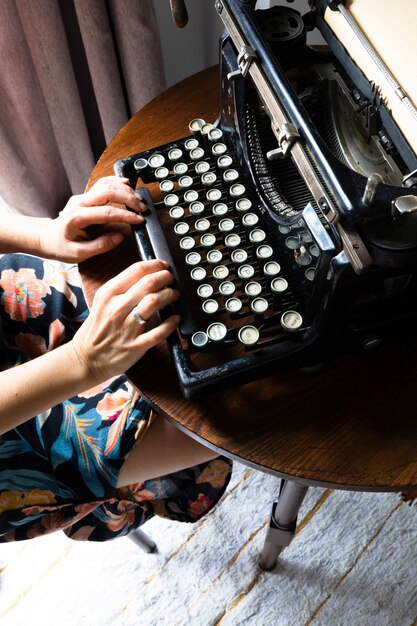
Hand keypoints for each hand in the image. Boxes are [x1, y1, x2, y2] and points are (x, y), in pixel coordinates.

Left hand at [38, 176, 145, 261]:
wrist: (47, 237)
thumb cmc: (61, 246)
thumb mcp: (78, 254)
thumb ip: (99, 246)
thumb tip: (119, 238)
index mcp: (78, 216)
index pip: (107, 212)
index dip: (126, 215)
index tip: (139, 220)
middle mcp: (80, 202)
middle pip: (108, 192)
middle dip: (129, 199)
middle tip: (142, 210)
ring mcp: (83, 197)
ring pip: (106, 185)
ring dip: (125, 190)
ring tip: (139, 200)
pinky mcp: (86, 196)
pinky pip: (102, 183)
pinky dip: (116, 182)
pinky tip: (127, 183)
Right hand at [70, 260, 179, 382]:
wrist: (86, 359)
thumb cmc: (97, 329)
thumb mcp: (102, 302)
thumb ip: (122, 288)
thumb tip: (147, 274)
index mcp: (108, 294)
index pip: (136, 270)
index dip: (155, 265)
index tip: (163, 266)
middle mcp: (117, 308)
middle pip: (149, 283)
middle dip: (165, 277)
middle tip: (171, 279)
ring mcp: (126, 328)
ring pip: (154, 302)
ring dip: (170, 295)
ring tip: (174, 295)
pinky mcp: (136, 346)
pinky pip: (159, 332)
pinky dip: (171, 323)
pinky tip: (175, 318)